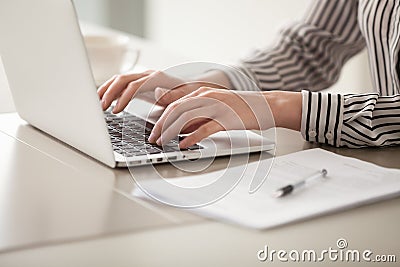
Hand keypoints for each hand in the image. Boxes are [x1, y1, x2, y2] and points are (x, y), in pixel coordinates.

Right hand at [97, 70, 230, 112]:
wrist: (195, 88)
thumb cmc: (189, 95)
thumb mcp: (183, 98)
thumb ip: (171, 96)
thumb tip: (158, 92)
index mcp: (157, 78)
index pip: (133, 86)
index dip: (122, 99)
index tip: (115, 111)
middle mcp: (148, 75)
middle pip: (122, 79)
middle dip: (109, 93)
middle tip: (100, 107)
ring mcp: (144, 77)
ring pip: (120, 79)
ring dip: (106, 90)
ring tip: (96, 102)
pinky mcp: (141, 83)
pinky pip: (123, 84)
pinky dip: (112, 90)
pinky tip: (105, 100)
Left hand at [148, 87, 276, 147]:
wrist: (265, 105)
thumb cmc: (239, 108)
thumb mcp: (214, 108)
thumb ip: (197, 116)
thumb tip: (179, 129)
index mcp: (202, 93)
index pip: (174, 104)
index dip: (160, 117)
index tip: (153, 130)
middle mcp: (206, 97)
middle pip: (176, 110)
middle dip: (161, 125)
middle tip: (153, 139)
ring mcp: (216, 107)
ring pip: (186, 117)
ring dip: (171, 131)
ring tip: (163, 142)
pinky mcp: (226, 119)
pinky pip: (205, 128)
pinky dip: (191, 137)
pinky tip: (184, 145)